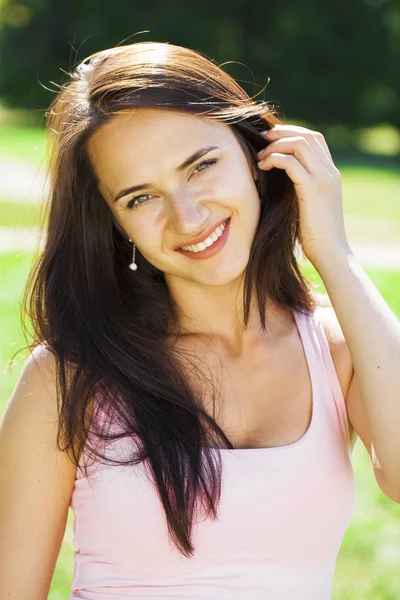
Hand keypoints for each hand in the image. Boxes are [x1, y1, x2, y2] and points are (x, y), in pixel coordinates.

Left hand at [256, 124, 350, 268]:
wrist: (331, 252)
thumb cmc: (317, 235)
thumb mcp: (309, 205)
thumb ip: (301, 189)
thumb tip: (280, 181)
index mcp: (331, 174)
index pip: (314, 138)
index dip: (292, 133)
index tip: (271, 140)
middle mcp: (329, 172)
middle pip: (306, 136)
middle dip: (281, 133)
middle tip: (261, 141)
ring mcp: (323, 179)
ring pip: (298, 144)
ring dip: (275, 146)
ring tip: (260, 156)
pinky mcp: (312, 190)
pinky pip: (291, 162)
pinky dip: (274, 159)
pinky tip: (263, 166)